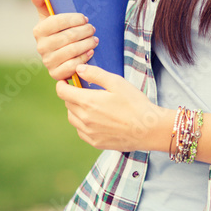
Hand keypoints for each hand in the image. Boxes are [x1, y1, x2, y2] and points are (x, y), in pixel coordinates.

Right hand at [30, 0, 97, 81]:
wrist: (61, 56)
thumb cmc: (59, 32)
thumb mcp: (51, 18)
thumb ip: (44, 3)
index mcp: (39, 30)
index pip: (58, 21)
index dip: (74, 19)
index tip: (84, 18)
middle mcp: (41, 47)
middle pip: (68, 36)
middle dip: (84, 31)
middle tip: (93, 29)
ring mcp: (48, 61)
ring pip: (72, 50)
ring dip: (87, 43)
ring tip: (95, 39)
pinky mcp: (56, 74)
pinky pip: (72, 65)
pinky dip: (84, 58)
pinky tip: (90, 52)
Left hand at [55, 65, 169, 152]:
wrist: (148, 129)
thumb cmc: (135, 104)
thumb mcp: (118, 83)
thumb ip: (96, 74)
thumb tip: (79, 69)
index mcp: (88, 102)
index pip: (63, 92)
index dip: (62, 84)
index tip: (66, 81)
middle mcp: (84, 119)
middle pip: (68, 104)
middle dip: (73, 96)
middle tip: (86, 91)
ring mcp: (89, 132)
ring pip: (73, 118)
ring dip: (77, 110)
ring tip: (93, 105)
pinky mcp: (95, 142)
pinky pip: (81, 131)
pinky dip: (83, 123)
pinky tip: (97, 119)